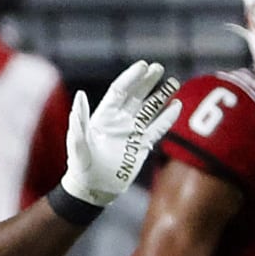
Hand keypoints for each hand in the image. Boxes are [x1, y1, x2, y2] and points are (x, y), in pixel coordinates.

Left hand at [60, 60, 181, 206]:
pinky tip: (177, 106)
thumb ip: (79, 119)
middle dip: (147, 81)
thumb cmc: (80, 166)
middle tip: (158, 68)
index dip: (131, 77)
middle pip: (136, 95)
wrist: (92, 189)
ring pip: (149, 109)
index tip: (144, 66)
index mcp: (103, 116)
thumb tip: (80, 95)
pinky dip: (168, 118)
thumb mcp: (77, 143)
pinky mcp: (142, 145)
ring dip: (161, 96)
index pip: (119, 90)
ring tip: (174, 82)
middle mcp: (119, 120)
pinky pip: (158, 128)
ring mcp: (132, 132)